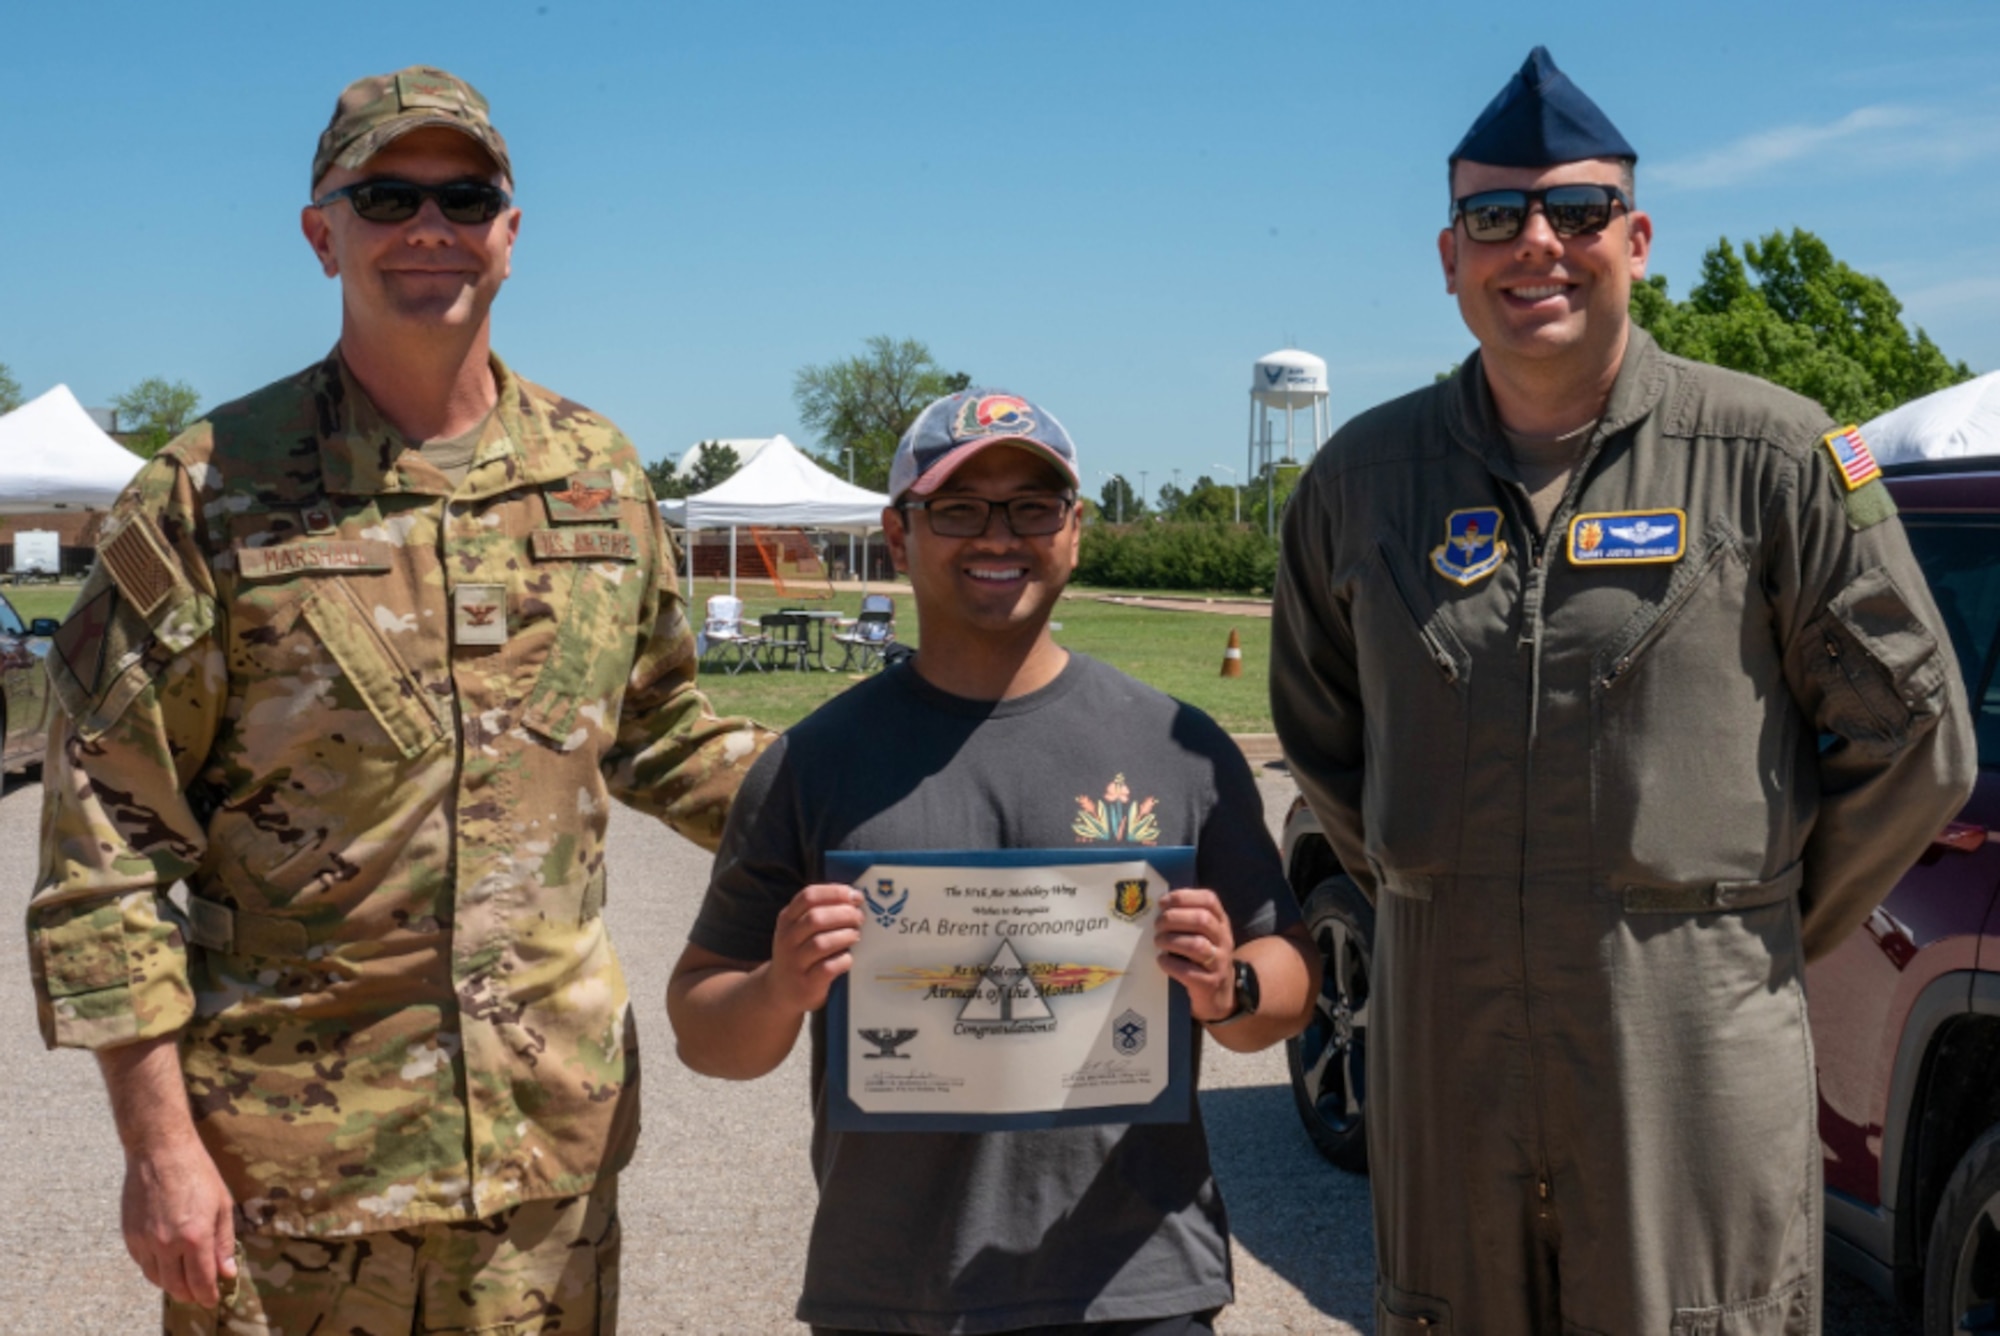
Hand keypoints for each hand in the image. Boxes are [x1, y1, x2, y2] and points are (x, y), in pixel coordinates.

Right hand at [120, 1136, 236, 1307]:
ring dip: (172, 1285)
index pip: (201, 1281)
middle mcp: (167, 1243)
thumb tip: (227, 1272)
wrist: (160, 1151)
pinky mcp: (130, 1236)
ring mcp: (145, 1241)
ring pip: (157, 1279)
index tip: (213, 1299)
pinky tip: (167, 1263)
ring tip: (185, 1280)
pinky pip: (143, 1264)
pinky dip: (156, 1269)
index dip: (208, 1295)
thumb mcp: (222, 1205)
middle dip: (191, 1294)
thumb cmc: (197, 1173)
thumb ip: (224, 1242)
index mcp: (194, 1236)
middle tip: (200, 1293)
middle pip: (177, 1286)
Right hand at [765, 883, 865, 1014]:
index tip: (854, 895)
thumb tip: (855, 897)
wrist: (780, 991)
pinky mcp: (806, 984)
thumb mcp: (799, 929)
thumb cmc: (800, 953)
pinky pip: (827, 968)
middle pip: (815, 918)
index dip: (834, 893)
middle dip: (843, 914)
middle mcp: (787, 939)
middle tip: (859, 918)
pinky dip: (843, 960)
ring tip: (856, 936)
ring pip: (821, 943)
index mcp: (787, 919)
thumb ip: (821, 911)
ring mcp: (795, 962)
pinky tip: (849, 958)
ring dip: (845, 936)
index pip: (808, 896)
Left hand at [1154, 887, 1236, 1022]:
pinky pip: (1188, 971)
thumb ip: (1188, 920)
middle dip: (1174, 918)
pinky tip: (1162, 961)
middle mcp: (1224, 940)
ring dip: (1171, 940)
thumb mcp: (1204, 936)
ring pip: (1196, 945)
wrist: (1221, 995)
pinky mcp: (1209, 983)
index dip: (1184, 897)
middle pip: (1202, 920)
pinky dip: (1170, 964)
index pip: (1209, 900)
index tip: (1162, 902)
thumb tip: (1158, 908)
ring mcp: (1219, 962)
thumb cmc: (1203, 959)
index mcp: (1221, 923)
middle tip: (1157, 925)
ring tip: (1158, 942)